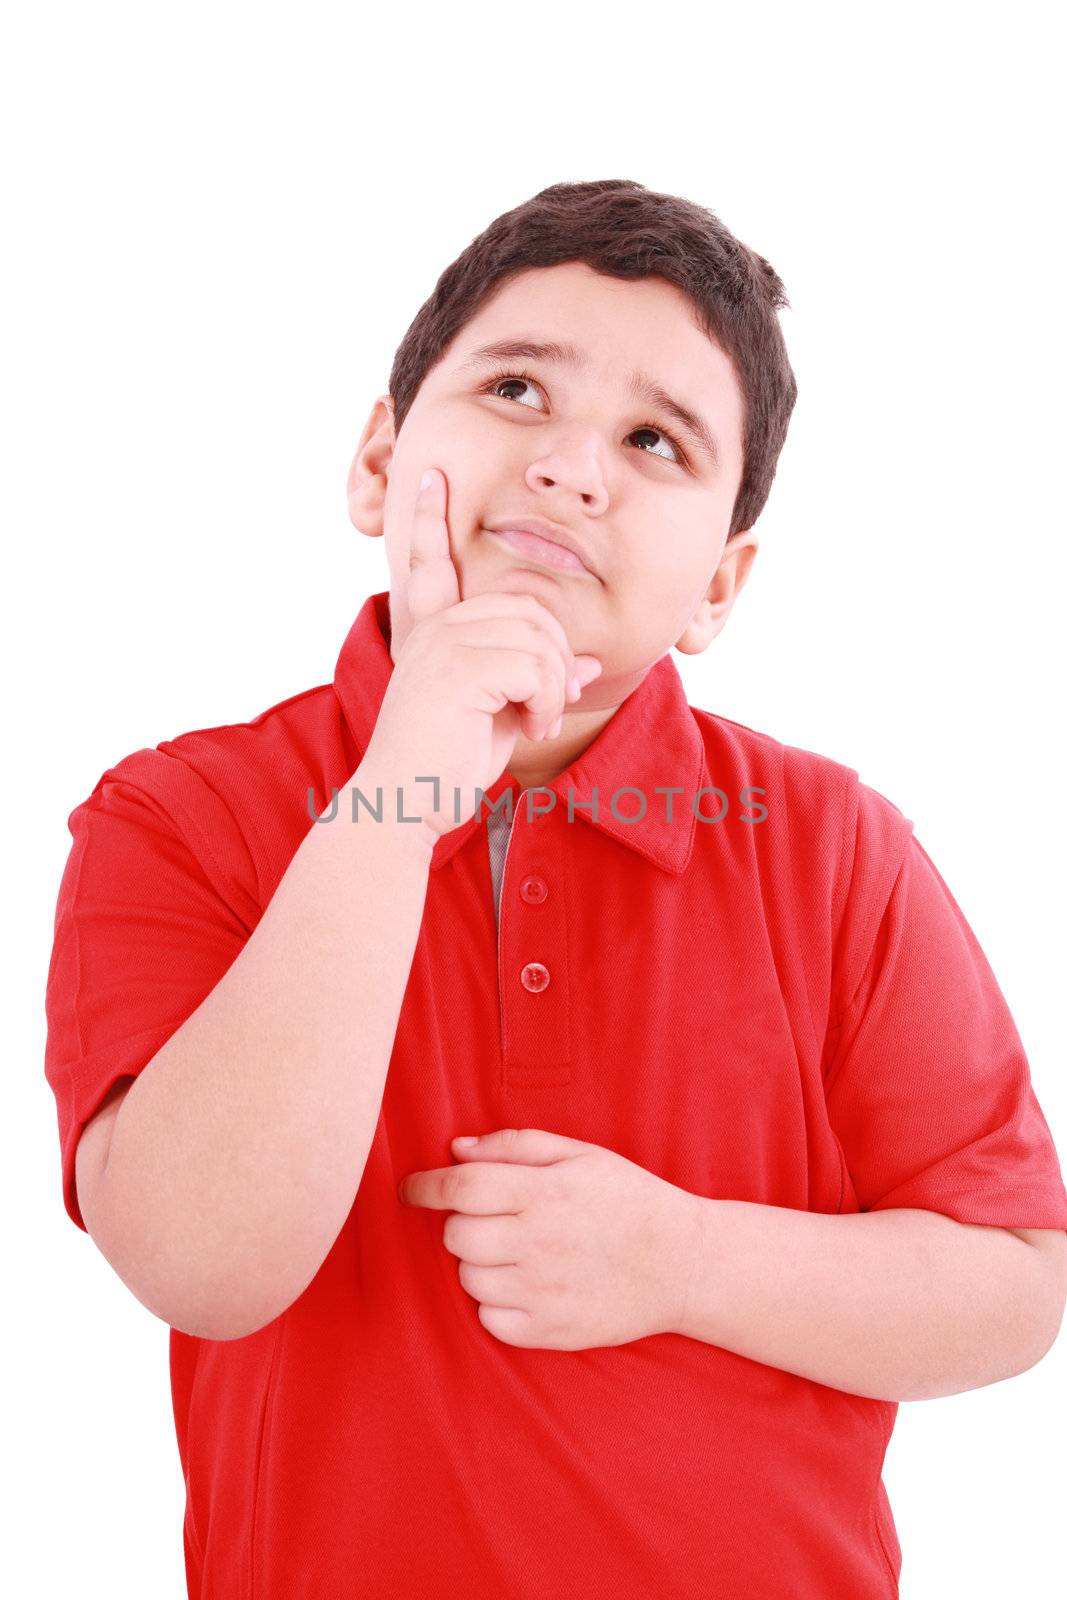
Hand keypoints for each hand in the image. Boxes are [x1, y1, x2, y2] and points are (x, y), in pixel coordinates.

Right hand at [359, 467, 602, 842]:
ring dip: (554, 686)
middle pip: (530, 610)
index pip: (431, 564)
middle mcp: (435, 629)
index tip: (431, 477)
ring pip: (540, 637)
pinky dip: (548, 700)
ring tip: (537, 720)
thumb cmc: (445, 766)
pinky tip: (531, 726)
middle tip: (545, 707)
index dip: (430, 520)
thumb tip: (585, 661)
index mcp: (433, 634)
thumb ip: (533, 680)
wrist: (405, 803)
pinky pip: (537, 665)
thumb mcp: (500, 716)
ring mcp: (445, 644)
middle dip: (555, 659)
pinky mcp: (461, 668)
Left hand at [397, 1127, 704, 1350]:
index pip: (460, 1189)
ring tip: (516, 1253)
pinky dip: (496, 1304)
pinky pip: (490, 1319)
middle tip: (493, 1219)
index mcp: (545, 1193)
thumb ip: (516, 1147)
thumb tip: (456, 1150)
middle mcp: (539, 1243)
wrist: (682, 1263)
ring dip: (479, 1264)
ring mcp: (543, 1292)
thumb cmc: (628, 1198)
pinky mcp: (549, 1332)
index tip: (410, 1189)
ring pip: (468, 1279)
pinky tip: (527, 1286)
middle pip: (457, 1236)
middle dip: (462, 1223)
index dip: (424, 1187)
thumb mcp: (581, 1155)